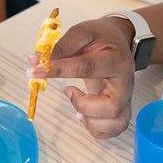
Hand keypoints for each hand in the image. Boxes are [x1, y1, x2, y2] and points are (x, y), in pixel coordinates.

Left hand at [38, 18, 135, 138]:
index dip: (58, 70)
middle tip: (67, 91)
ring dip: (91, 120)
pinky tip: (84, 115)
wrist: (119, 41)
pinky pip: (113, 129)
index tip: (36, 70)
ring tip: (77, 107)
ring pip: (116, 123)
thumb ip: (61, 47)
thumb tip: (37, 61)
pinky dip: (96, 129)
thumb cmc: (101, 38)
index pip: (86, 68)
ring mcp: (126, 98)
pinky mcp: (122, 108)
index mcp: (115, 60)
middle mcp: (124, 83)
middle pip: (111, 107)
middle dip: (82, 105)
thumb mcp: (82, 33)